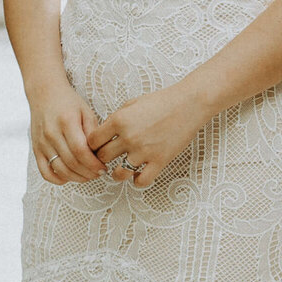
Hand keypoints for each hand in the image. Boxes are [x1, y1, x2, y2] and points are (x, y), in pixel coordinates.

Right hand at [29, 82, 103, 184]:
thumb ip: (93, 132)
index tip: (103, 167)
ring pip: (60, 169)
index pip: (81, 151)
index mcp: (66, 122)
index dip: (93, 164)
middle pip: (71, 162)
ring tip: (87, 176)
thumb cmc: (68, 102)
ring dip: (76, 178)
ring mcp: (42, 143)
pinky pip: (45, 171)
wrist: (44, 93)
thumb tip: (100, 154)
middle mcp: (51, 133)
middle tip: (98, 173)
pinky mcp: (36, 149)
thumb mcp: (86, 111)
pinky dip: (57, 179)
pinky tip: (69, 177)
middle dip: (88, 173)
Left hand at [88, 84, 205, 187]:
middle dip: (102, 158)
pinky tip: (138, 174)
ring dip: (117, 173)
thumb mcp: (132, 103)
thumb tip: (104, 133)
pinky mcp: (159, 161)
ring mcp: (144, 151)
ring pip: (119, 173)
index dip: (92, 145)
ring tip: (120, 170)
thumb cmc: (161, 101)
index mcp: (119, 120)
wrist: (189, 104)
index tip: (97, 147)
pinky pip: (141, 181)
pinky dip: (137, 180)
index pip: (92, 141)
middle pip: (102, 157)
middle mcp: (129, 137)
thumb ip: (116, 118)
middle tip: (107, 158)